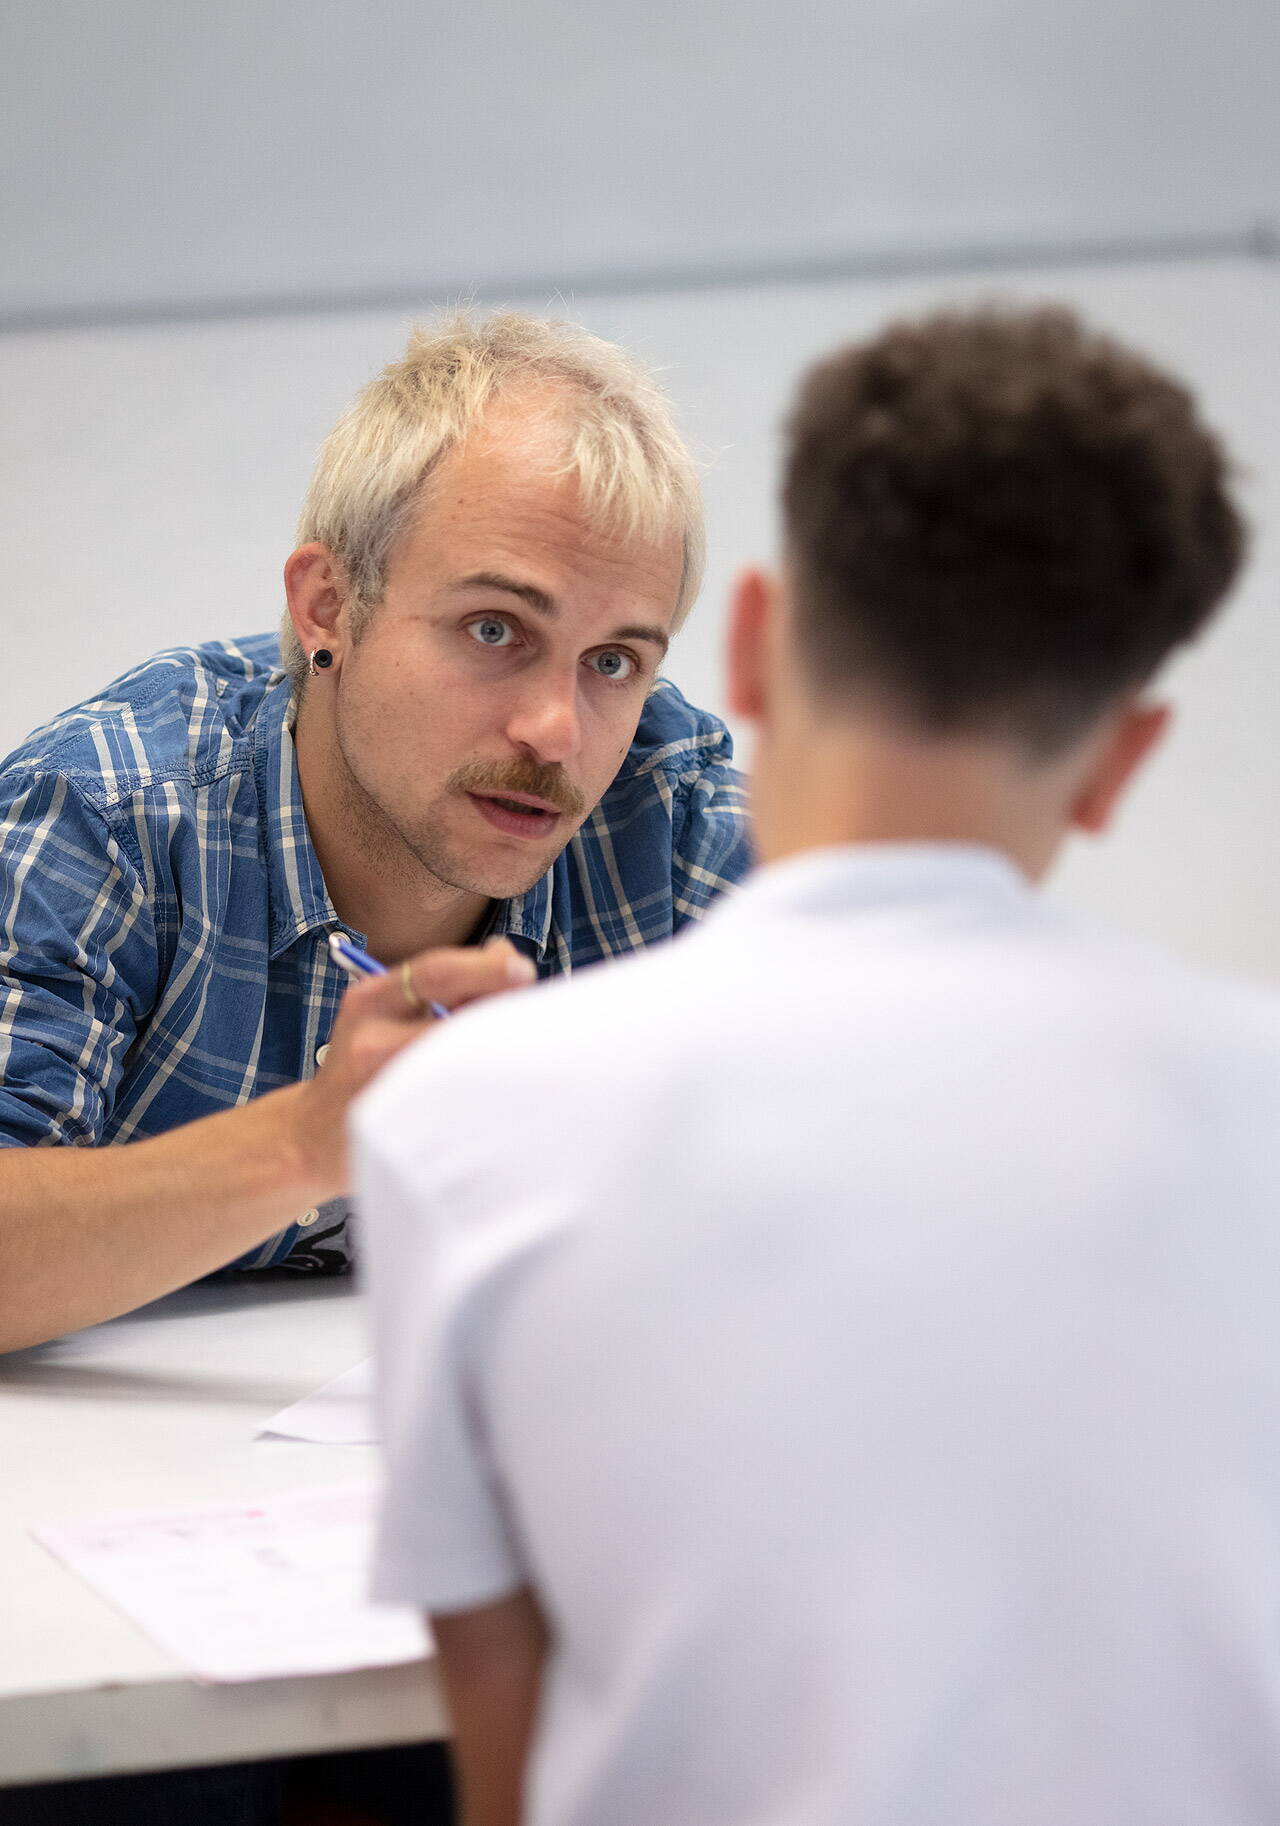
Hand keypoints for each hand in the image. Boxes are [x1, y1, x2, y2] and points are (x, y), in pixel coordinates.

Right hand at [290, 938, 536, 1194]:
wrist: (313, 1135)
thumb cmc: (367, 1066)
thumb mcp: (390, 1013)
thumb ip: (444, 987)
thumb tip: (510, 958)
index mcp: (370, 999)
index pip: (434, 971)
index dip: (486, 968)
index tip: (524, 969)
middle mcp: (368, 1036)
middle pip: (449, 1018)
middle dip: (499, 1015)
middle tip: (537, 1016)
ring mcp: (377, 1083)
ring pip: (453, 1064)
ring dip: (494, 1056)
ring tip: (519, 1055)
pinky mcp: (388, 1126)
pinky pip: (449, 1104)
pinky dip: (480, 1094)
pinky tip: (497, 1095)